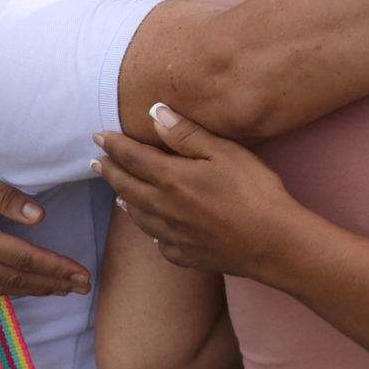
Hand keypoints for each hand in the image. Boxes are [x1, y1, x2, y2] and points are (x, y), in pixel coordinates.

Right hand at [0, 138, 88, 295]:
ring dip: (28, 289)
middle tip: (83, 287)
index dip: (55, 268)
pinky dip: (1, 287)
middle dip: (50, 284)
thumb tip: (39, 218)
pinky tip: (16, 284)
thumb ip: (3, 196)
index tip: (82, 274)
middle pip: (11, 278)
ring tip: (58, 289)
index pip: (21, 257)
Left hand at [94, 104, 305, 279]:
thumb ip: (187, 135)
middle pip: (127, 187)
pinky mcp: (187, 255)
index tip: (99, 136)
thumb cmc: (254, 192)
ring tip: (117, 195)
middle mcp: (164, 208)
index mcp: (171, 179)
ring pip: (138, 216)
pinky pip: (159, 242)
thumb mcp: (225, 152)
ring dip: (124, 201)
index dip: (114, 145)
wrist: (272, 243)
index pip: (133, 157)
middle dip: (109, 172)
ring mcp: (173, 235)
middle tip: (96, 163)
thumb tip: (156, 114)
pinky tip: (154, 231)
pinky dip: (151, 232)